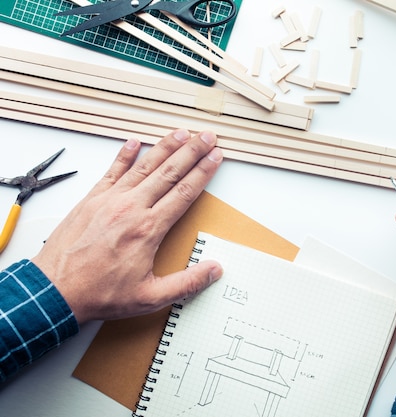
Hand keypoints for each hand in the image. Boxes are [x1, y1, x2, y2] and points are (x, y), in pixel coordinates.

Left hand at [32, 129, 223, 323]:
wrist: (55, 291)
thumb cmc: (100, 293)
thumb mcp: (150, 297)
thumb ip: (187, 283)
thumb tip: (214, 270)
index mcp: (149, 229)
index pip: (184, 192)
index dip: (203, 172)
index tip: (216, 157)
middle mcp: (131, 208)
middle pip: (169, 172)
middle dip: (191, 151)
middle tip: (207, 136)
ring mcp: (110, 200)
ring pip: (144, 166)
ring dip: (165, 147)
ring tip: (181, 133)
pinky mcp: (91, 200)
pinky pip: (112, 171)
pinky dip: (125, 155)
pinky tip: (134, 142)